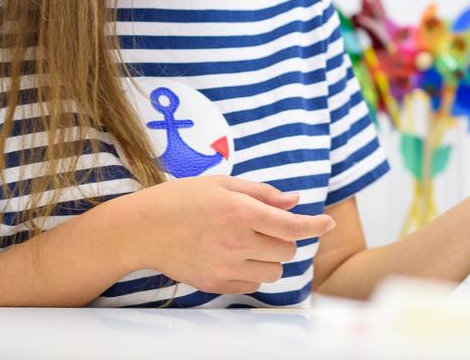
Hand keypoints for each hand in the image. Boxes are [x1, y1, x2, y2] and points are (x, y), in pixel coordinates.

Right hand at [125, 175, 334, 293]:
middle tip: (265, 225)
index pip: (292, 226)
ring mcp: (226, 267)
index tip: (328, 223)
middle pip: (287, 250)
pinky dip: (254, 271)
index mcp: (240, 213)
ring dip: (272, 257)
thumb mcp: (222, 184)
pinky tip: (236, 256)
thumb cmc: (181, 200)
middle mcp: (237, 243)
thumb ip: (262, 193)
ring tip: (250, 241)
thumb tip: (295, 201)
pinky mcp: (216, 284)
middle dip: (285, 237)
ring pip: (274, 271)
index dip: (316, 225)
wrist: (142, 229)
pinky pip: (253, 284)